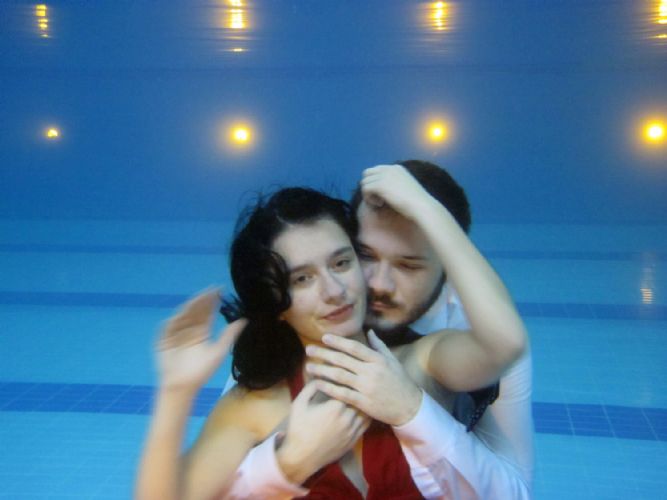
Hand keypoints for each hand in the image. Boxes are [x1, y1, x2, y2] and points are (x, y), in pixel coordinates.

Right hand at [157, 290, 245, 393]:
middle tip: (211, 289)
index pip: (207, 313)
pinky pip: (168, 328)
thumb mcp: (219, 352)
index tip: (220, 290)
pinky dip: (174, 321)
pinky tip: (181, 314)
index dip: (213, 302)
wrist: (183, 387)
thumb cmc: (201, 372)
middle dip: (202, 300)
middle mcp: (189, 330)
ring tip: (199, 298)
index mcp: (202, 332)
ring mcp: (176, 334)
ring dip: (190, 307)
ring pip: (183, 316)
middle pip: (196, 312)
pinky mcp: (163, 340)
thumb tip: (244, 320)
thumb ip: (229, 336)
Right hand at [277, 381, 369, 484]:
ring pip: (365, 411)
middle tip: (355, 383)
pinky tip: (362, 410)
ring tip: (361, 395)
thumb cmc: (298, 428)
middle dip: (356, 390)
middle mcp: (347, 418)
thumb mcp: (299, 404)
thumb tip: (320, 375)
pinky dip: (365, 415)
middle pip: (359, 398)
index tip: (345, 374)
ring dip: (363, 402)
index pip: (347, 387)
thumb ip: (310, 387)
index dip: (347, 380)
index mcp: (334, 407)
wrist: (301, 457)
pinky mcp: (353, 441)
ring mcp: (352, 431)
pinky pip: (366, 424)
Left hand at [305, 331, 422, 426]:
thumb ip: (379, 346)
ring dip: (322, 370)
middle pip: (343, 360)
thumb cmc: (400, 381)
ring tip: (308, 367)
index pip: (354, 347)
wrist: (409, 407)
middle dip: (324, 354)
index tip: (324, 337)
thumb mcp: (392, 360)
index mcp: (378, 360)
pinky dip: (328, 388)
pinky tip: (317, 384)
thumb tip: (369, 331)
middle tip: (308, 350)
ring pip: (339, 376)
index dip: (338, 342)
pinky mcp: (363, 403)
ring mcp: (366, 388)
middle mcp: (371, 372)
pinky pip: (342, 394)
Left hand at [360, 164, 432, 219]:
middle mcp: (389, 168)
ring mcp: (384, 175)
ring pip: (364, 182)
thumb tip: (381, 189)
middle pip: (367, 173)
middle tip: (377, 198)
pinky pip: (365, 189)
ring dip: (369, 194)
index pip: (376, 171)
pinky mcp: (380, 184)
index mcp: (396, 168)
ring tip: (379, 203)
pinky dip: (369, 198)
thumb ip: (394, 184)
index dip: (376, 183)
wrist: (421, 205)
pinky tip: (379, 205)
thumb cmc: (416, 202)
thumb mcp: (405, 188)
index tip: (383, 195)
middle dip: (369, 186)